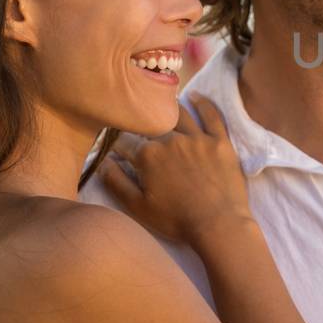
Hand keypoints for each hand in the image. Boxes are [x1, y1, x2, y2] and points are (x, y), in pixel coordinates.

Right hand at [101, 94, 254, 248]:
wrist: (219, 226)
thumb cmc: (176, 220)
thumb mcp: (138, 207)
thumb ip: (116, 182)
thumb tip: (102, 163)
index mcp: (147, 155)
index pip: (124, 141)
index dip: (118, 145)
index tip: (117, 148)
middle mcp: (171, 140)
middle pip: (151, 126)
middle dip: (141, 127)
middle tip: (140, 128)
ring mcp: (197, 138)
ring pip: (179, 114)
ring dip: (168, 110)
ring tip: (162, 106)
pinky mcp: (220, 141)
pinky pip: (212, 115)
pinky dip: (203, 104)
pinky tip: (195, 96)